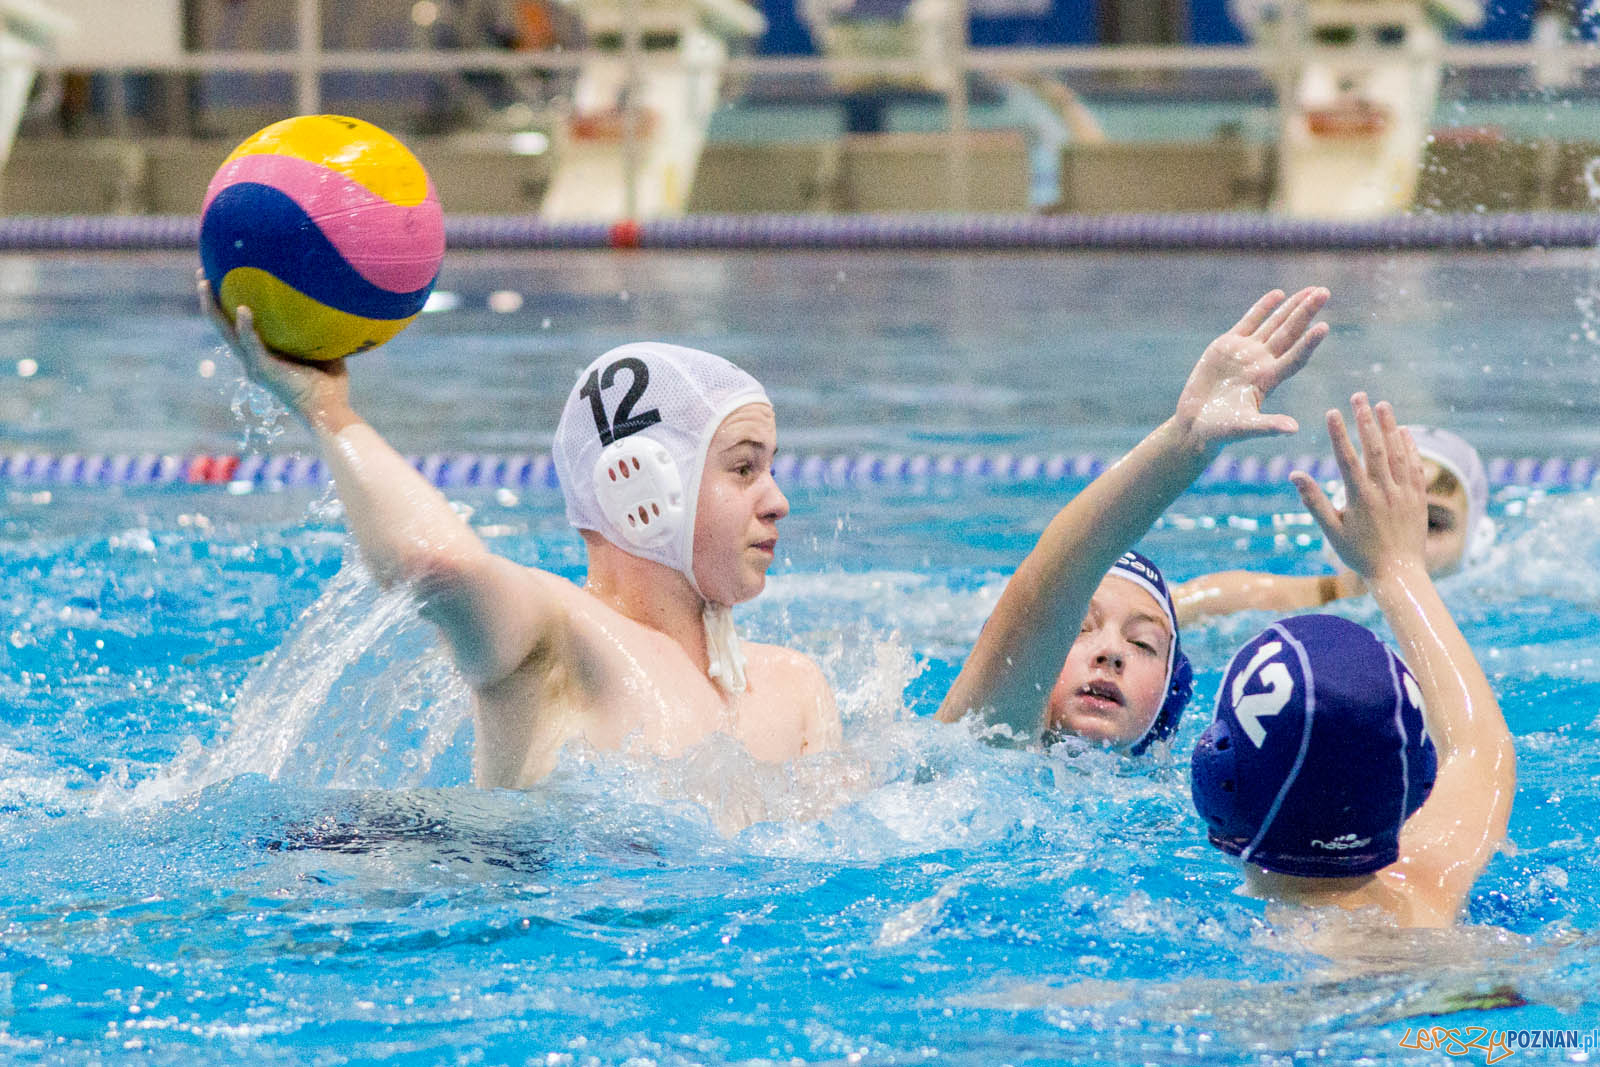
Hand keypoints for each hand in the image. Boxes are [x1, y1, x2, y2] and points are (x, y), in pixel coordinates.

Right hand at [197, 268, 350, 425]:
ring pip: (226, 332)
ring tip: (206, 282)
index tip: (223, 278)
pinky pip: (251, 345)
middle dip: (210, 300)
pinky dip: (246, 327)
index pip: (238, 326)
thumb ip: (318, 330)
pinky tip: (244, 309)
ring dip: (214, 308)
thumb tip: (329, 302)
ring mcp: (255, 365)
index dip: (227, 305)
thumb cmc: (329, 384)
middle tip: (202, 273)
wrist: (329, 411)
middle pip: (222, 326)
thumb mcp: (323, 350)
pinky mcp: (263, 370)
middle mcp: (252, 359)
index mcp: (263, 355)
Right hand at [1173, 286, 1329, 451]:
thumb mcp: (1244, 428)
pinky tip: (1279, 294)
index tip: (1324, 327)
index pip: (1294, 357)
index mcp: (1268, 380)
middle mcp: (1262, 363)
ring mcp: (1246, 352)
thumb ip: (1268, 427)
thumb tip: (1294, 429)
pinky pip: (1249, 321)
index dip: (1309, 343)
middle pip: (1290, 333)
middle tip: (1324, 292)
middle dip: (1306, 312)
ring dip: (1292, 306)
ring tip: (1312, 289)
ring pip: (1274, 324)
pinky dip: (1263, 307)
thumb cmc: (1220, 431)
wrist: (1196, 424)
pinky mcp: (1228, 345)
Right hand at [1291, 393, 1426, 580]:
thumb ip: (1314, 501)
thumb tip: (1295, 474)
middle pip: (1376, 448)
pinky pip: (1416, 466)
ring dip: (1390, 426)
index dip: (1339, 434)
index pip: (1347, 458)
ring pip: (1399, 452)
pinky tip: (1405, 432)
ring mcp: (1404, 493)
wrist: (1399, 574)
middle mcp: (1385, 491)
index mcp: (1361, 498)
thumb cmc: (1360, 555)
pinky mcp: (1418, 498)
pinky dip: (1411, 447)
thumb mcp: (1332, 531)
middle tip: (1359, 396)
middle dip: (1366, 420)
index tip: (1332, 412)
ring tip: (1382, 404)